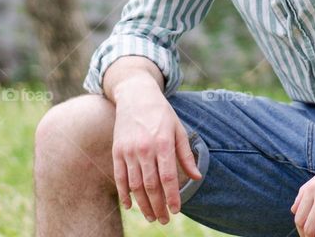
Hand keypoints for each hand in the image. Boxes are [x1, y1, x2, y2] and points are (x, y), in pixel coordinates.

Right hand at [111, 78, 201, 223]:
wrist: (136, 95)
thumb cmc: (161, 113)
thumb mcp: (178, 129)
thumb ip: (186, 155)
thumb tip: (196, 177)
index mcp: (163, 143)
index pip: (168, 177)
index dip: (172, 197)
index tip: (176, 211)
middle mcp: (145, 148)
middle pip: (151, 185)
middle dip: (158, 206)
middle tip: (164, 220)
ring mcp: (128, 150)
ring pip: (135, 185)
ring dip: (143, 205)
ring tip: (151, 216)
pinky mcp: (117, 151)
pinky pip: (119, 177)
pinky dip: (124, 193)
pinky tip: (130, 205)